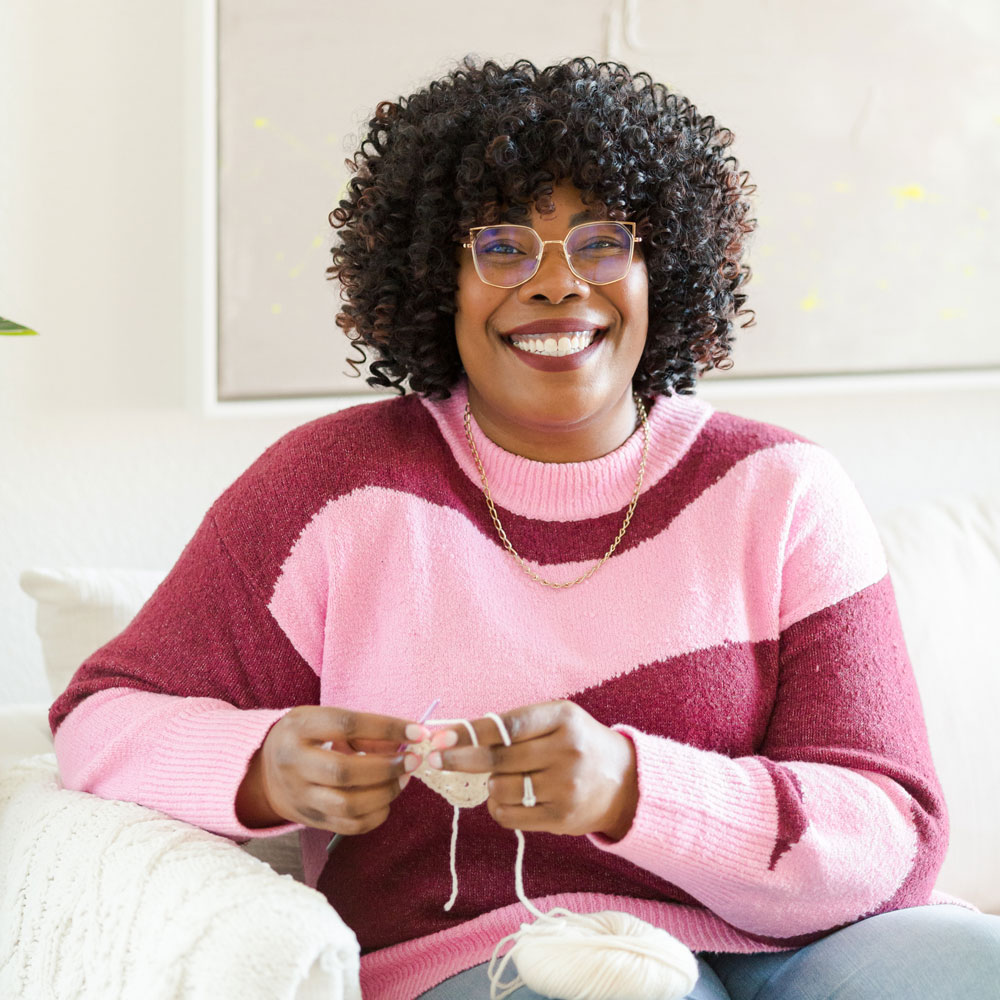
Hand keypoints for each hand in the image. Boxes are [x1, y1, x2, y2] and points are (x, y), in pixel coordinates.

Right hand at [236, 706, 427, 833]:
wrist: (264, 772)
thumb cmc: (304, 738)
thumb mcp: (322, 719)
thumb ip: (362, 729)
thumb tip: (407, 738)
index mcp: (299, 728)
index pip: (346, 724)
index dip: (385, 727)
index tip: (416, 731)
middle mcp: (294, 763)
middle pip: (344, 771)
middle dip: (386, 768)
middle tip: (412, 761)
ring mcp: (300, 796)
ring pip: (347, 805)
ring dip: (385, 793)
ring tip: (403, 779)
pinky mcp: (309, 820)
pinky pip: (348, 826)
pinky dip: (375, 815)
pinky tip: (386, 799)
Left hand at [426, 700, 637, 839]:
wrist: (625, 782)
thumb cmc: (579, 744)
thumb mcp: (558, 721)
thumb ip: (516, 725)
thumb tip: (460, 734)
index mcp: (563, 718)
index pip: (507, 725)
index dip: (471, 732)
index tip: (441, 737)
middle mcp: (567, 751)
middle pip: (498, 758)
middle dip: (460, 759)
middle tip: (435, 759)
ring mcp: (566, 786)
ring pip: (501, 788)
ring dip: (491, 784)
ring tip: (506, 778)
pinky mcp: (562, 817)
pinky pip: (510, 815)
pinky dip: (499, 807)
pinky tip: (508, 799)